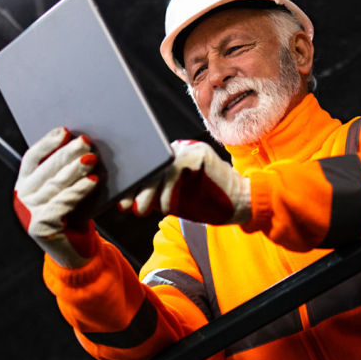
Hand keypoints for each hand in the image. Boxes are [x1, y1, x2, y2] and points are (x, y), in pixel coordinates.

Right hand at [14, 127, 98, 267]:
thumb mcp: (67, 192)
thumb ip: (66, 174)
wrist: (77, 254)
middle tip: (86, 142)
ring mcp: (29, 213)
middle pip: (46, 170)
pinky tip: (93, 180)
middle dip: (67, 154)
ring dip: (75, 170)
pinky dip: (79, 190)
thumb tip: (83, 146)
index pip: (32, 158)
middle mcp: (23, 198)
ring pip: (55, 185)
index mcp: (25, 185)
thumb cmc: (76, 218)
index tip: (64, 131)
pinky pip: (63, 203)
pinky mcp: (41, 226)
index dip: (47, 143)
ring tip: (92, 158)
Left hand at [119, 139, 250, 224]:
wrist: (241, 204)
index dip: (130, 185)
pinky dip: (168, 191)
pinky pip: (175, 170)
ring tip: (140, 210)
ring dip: (148, 192)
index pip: (144, 169)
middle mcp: (177, 150)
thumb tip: (125, 202)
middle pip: (149, 166)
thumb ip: (154, 198)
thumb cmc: (208, 204)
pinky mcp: (199, 153)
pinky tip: (166, 208)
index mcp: (169, 159)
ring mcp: (189, 149)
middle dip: (135, 188)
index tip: (119, 203)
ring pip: (160, 168)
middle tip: (125, 207)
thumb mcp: (174, 202)